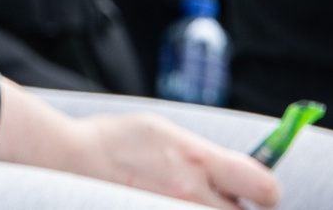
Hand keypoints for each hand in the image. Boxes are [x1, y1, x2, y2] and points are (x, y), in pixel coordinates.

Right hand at [67, 112, 279, 207]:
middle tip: (219, 201)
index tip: (259, 193)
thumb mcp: (162, 131)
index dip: (267, 192)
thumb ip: (201, 154)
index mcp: (196, 159)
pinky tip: (161, 204)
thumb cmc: (111, 141)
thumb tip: (231, 171)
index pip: (263, 186)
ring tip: (186, 200)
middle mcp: (189, 192)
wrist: (65, 159)